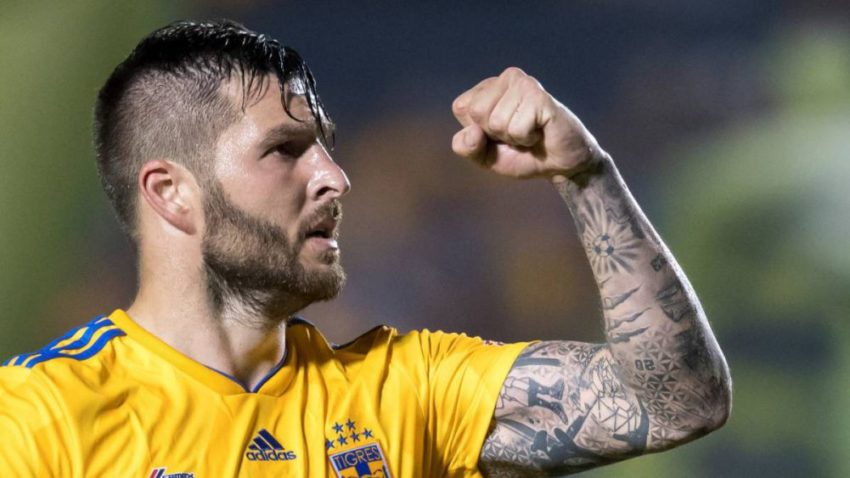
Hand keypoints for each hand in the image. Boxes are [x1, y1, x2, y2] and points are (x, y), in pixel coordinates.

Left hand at [451, 67, 603, 181]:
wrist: (561, 165)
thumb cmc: (523, 156)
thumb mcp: (485, 157)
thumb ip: (466, 148)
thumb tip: (472, 132)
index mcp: (488, 87)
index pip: (461, 108)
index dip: (478, 132)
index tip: (499, 135)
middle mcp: (506, 78)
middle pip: (477, 112)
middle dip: (496, 134)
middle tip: (517, 133)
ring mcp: (524, 84)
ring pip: (496, 122)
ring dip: (514, 138)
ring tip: (530, 132)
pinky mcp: (539, 96)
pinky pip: (516, 128)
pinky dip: (527, 138)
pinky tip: (540, 131)